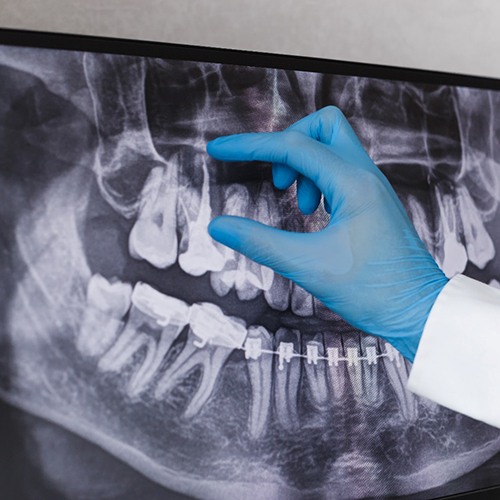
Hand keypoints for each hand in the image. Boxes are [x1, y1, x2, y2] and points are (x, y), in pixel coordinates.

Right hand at [206, 106, 447, 361]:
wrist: (419, 312)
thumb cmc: (375, 291)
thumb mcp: (308, 266)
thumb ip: (259, 242)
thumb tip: (219, 226)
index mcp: (353, 184)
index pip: (292, 147)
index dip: (249, 145)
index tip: (219, 150)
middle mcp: (366, 177)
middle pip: (322, 127)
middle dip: (289, 144)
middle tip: (278, 181)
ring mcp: (372, 189)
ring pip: (333, 148)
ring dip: (304, 167)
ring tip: (300, 205)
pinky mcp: (372, 203)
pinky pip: (340, 172)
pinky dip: (317, 182)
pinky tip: (314, 212)